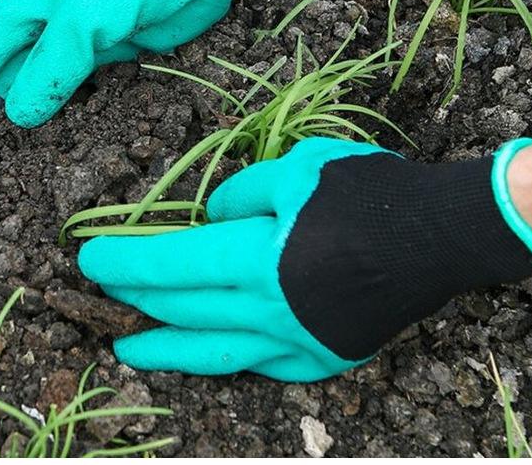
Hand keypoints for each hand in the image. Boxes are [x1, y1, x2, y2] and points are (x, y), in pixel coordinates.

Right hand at [0, 0, 313, 152]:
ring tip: (21, 151)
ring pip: (53, 79)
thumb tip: (18, 113)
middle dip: (3, 103)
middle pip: (16, 67)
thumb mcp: (83, 19)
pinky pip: (90, 82)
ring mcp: (86, 37)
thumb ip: (51, 66)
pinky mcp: (118, 51)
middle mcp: (53, 19)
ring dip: (43, 108)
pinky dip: (80, 104)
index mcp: (32, 0)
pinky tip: (70, 131)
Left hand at [78, 137, 531, 381]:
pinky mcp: (324, 356)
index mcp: (258, 258)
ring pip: (215, 351)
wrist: (442, 234)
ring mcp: (298, 342)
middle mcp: (269, 310)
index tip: (89, 258)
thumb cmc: (370, 191)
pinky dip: (229, 357)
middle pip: (185, 306)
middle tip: (105, 289)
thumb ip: (244, 193)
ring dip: (167, 349)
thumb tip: (214, 218)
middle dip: (138, 297)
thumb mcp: (299, 167)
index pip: (173, 262)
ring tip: (128, 350)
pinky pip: (263, 364)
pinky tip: (211, 352)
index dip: (126, 260)